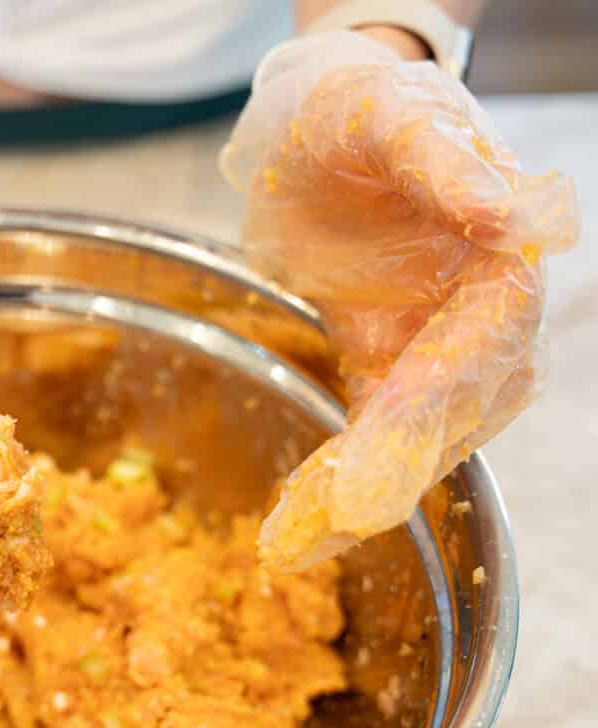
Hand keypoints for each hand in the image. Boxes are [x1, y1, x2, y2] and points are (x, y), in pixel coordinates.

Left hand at [220, 32, 578, 569]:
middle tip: (318, 532)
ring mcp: (438, 344)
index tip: (375, 481)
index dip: (427, 416)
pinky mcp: (391, 360)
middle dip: (386, 477)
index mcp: (499, 254)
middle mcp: (482, 313)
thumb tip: (508, 214)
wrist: (319, 124)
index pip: (476, 351)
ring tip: (293, 545)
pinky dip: (343, 477)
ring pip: (416, 439)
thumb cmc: (357, 108)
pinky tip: (304, 522)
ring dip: (359, 495)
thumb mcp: (388, 114)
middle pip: (450, 415)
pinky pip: (376, 430)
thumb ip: (443, 161)